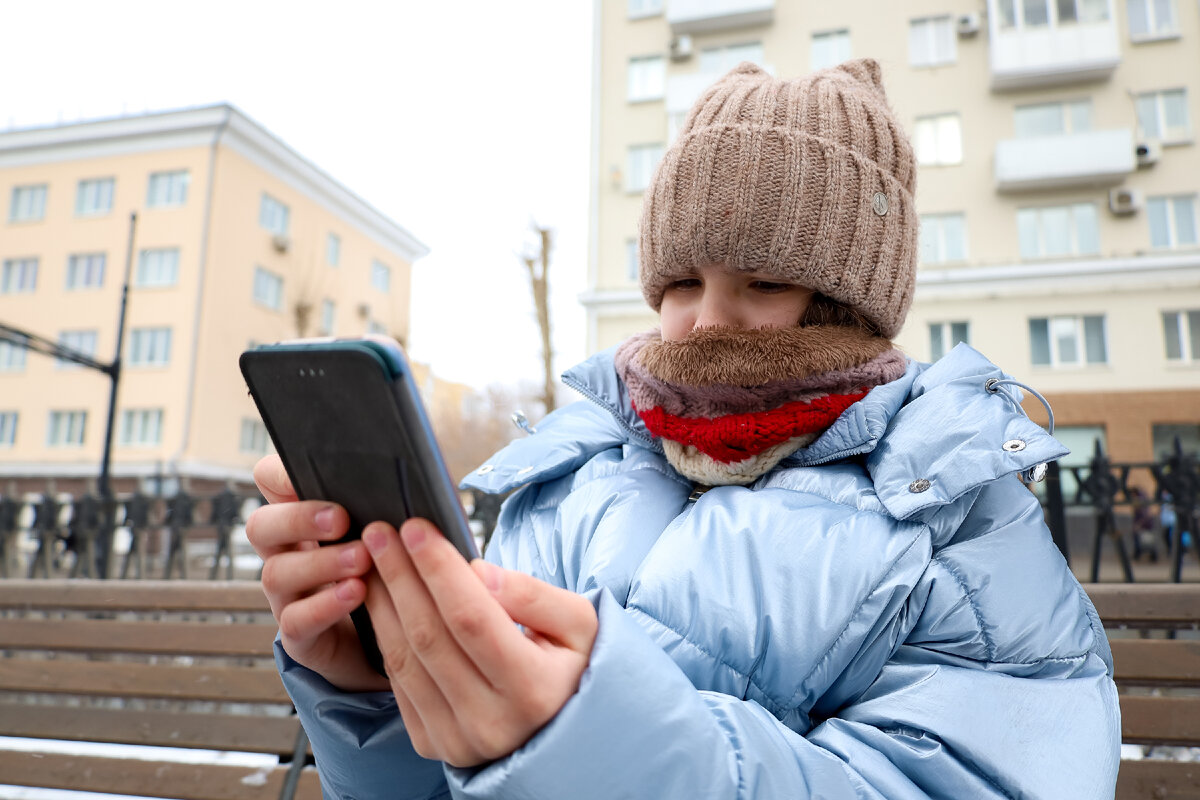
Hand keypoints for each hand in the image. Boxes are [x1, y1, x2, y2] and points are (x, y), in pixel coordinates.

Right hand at [246, 455, 389, 691]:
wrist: (396, 639)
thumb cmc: (393, 568)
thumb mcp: (392, 529)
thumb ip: (393, 501)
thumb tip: (420, 469)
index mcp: (306, 517)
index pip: (270, 481)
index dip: (280, 473)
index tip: (311, 469)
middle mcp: (287, 553)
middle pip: (261, 526)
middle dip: (298, 518)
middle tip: (340, 518)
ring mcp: (288, 596)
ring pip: (276, 574)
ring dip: (320, 563)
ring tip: (362, 559)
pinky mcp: (300, 637)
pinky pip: (296, 621)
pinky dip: (325, 605)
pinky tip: (357, 592)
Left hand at [363, 518, 596, 767]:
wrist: (563, 732)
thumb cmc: (573, 666)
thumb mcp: (579, 624)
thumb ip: (534, 595)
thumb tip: (478, 572)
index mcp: (533, 690)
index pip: (473, 618)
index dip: (439, 570)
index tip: (415, 528)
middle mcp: (491, 722)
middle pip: (430, 636)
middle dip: (400, 576)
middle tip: (379, 532)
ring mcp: (457, 739)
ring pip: (404, 659)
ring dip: (383, 602)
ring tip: (372, 557)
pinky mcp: (432, 744)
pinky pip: (399, 682)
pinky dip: (384, 636)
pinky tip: (381, 599)